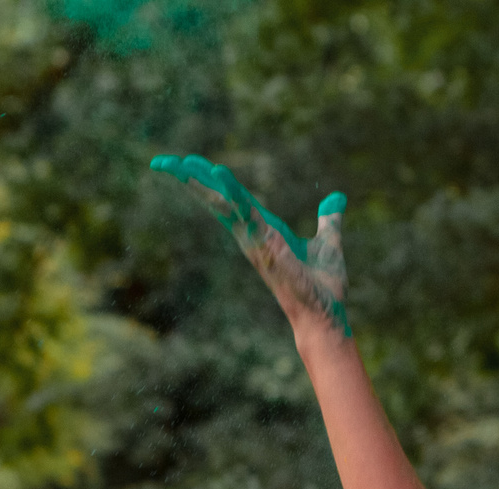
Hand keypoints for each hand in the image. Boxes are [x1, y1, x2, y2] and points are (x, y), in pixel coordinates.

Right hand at [149, 154, 349, 338]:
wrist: (324, 315)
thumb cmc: (322, 287)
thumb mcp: (327, 243)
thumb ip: (328, 220)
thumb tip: (336, 199)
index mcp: (264, 230)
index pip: (232, 199)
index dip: (211, 181)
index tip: (192, 164)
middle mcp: (252, 235)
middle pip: (215, 200)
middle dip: (190, 180)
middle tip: (162, 163)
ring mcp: (255, 240)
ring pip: (222, 204)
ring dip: (200, 183)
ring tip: (181, 162)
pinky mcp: (265, 245)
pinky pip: (246, 212)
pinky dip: (232, 192)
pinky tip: (219, 172)